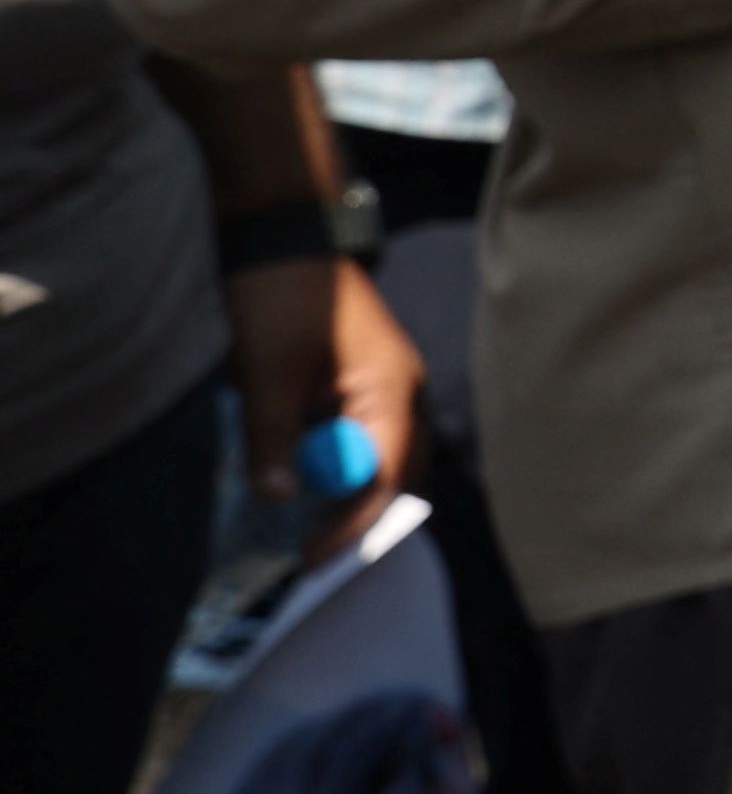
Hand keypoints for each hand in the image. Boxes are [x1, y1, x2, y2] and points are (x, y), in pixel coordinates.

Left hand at [221, 252, 420, 561]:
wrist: (283, 235)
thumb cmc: (281, 297)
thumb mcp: (267, 371)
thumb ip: (274, 437)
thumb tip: (280, 497)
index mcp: (392, 388)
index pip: (386, 475)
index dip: (352, 522)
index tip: (313, 558)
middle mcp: (403, 390)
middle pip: (398, 472)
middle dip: (359, 514)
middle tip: (311, 551)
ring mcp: (387, 384)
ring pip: (381, 456)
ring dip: (348, 488)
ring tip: (306, 523)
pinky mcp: (364, 380)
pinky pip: (362, 435)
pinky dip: (337, 461)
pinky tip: (304, 473)